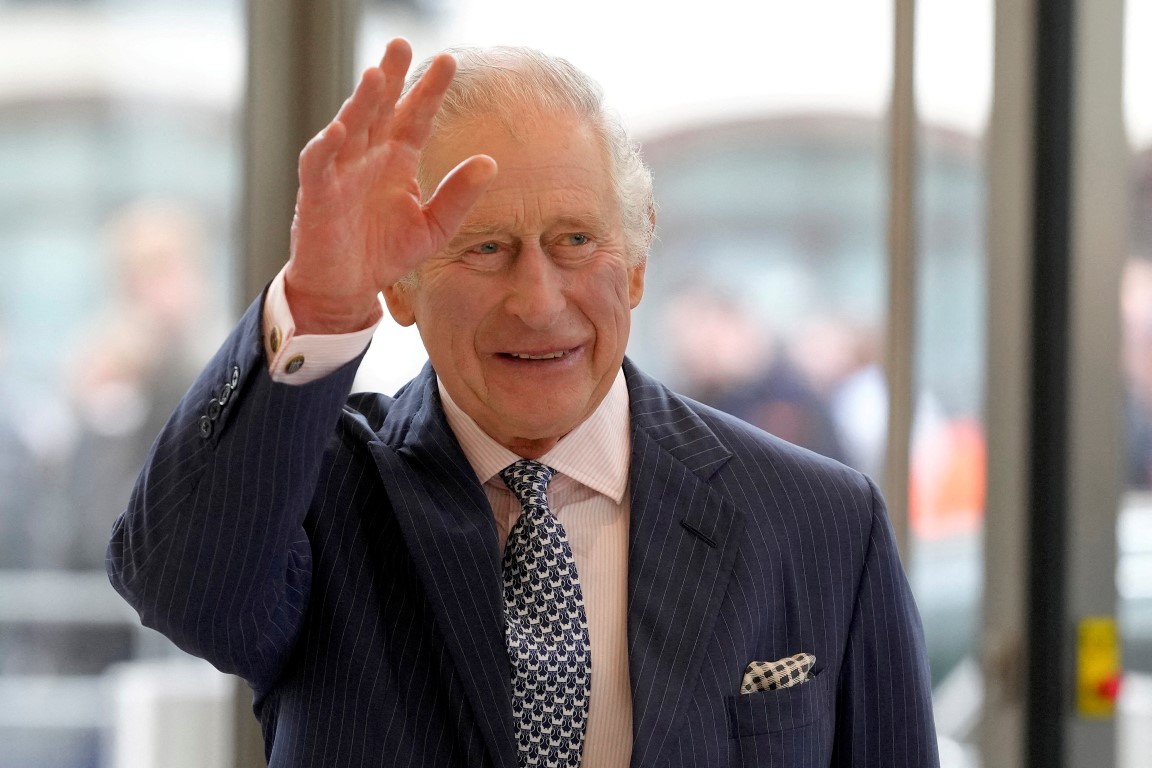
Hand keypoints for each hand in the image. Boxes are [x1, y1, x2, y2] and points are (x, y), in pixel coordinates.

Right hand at [285, 38, 496, 333]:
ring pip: (350, 127)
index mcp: (397, 161)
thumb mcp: (433, 228)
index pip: (415, 117)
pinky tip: (340, 128)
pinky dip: (327, 146)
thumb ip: (458, 196)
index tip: (450, 62)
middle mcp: (368, 157)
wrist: (348, 288)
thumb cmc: (385, 253)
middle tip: (402, 43)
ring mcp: (341, 172)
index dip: (430, 91)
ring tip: (376, 75)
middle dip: (391, 77)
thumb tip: (490, 161)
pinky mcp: (317, 195)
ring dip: (361, 101)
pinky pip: (319, 164)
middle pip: (380, 109)